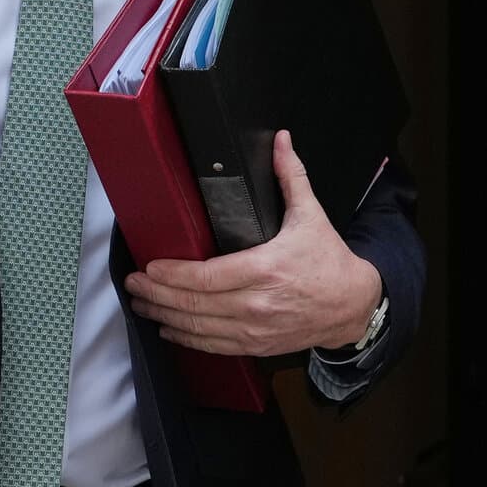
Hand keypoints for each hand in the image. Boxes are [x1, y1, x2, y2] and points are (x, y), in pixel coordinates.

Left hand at [125, 129, 382, 355]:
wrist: (353, 305)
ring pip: (199, 329)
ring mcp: (256, 329)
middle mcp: (256, 304)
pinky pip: (215, 346)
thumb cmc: (329, 261)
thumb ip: (291, 176)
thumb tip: (282, 140)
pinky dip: (187, 339)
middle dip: (157, 295)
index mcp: (265, 270)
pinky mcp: (257, 345)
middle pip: (195, 305)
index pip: (207, 277)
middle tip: (133, 285)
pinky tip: (169, 328)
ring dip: (165, 317)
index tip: (150, 267)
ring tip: (141, 305)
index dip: (173, 275)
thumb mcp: (311, 215)